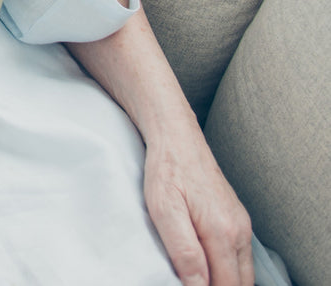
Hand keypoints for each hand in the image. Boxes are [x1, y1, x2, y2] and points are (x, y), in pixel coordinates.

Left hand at [143, 134, 252, 285]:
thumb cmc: (166, 169)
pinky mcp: (237, 218)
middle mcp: (239, 231)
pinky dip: (228, 268)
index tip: (187, 285)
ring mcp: (242, 224)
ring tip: (197, 276)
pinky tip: (208, 264)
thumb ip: (184, 251)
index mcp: (223, 232)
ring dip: (225, 280)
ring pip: (243, 272)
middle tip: (190, 282)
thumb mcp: (164, 209)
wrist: (176, 136)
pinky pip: (240, 256)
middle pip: (240, 283)